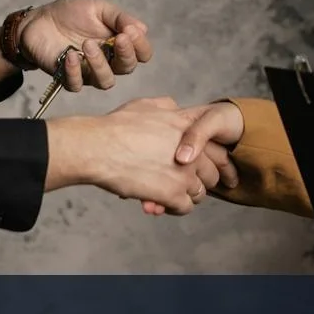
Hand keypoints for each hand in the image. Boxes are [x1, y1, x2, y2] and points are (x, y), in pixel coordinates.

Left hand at [20, 0, 153, 91]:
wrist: (38, 19)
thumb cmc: (70, 13)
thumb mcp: (96, 8)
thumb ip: (119, 18)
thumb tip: (143, 29)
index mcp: (118, 43)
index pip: (142, 53)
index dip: (141, 46)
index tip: (130, 31)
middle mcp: (108, 60)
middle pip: (127, 68)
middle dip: (126, 54)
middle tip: (118, 38)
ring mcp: (88, 71)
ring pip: (105, 81)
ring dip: (100, 64)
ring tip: (87, 45)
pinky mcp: (68, 77)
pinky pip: (76, 84)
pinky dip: (75, 71)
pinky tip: (69, 55)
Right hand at [44, 97, 225, 215]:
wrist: (97, 147)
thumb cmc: (115, 127)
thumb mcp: (144, 105)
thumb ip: (165, 106)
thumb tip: (174, 107)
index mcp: (187, 127)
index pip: (217, 145)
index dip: (217, 159)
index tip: (214, 168)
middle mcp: (192, 149)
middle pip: (212, 171)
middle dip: (201, 180)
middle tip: (186, 184)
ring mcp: (184, 173)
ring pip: (200, 192)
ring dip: (187, 196)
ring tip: (170, 196)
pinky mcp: (172, 194)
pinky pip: (185, 207)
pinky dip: (174, 209)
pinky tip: (161, 205)